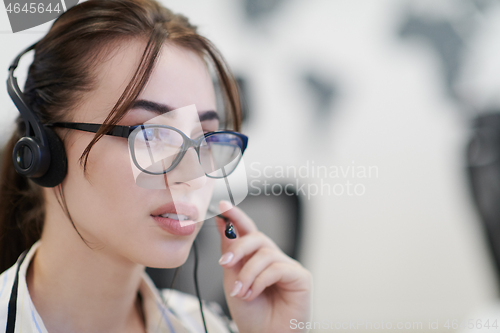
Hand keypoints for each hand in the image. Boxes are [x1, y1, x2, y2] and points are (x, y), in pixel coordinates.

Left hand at [215, 200, 312, 332]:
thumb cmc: (251, 314)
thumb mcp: (232, 279)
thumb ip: (230, 252)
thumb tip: (224, 224)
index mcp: (256, 257)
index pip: (247, 231)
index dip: (236, 216)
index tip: (222, 206)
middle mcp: (273, 258)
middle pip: (257, 237)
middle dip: (238, 248)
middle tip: (225, 264)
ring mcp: (288, 266)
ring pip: (264, 254)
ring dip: (247, 274)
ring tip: (240, 292)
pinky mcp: (300, 277)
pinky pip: (277, 268)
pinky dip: (260, 281)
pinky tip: (253, 294)